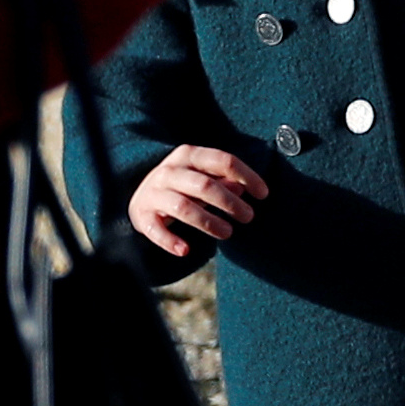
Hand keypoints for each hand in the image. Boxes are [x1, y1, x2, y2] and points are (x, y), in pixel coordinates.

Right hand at [126, 143, 272, 254]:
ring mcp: (154, 192)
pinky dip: (170, 241)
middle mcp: (169, 171)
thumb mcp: (203, 178)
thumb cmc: (182, 187)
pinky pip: (156, 229)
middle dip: (230, 202)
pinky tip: (185, 251)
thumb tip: (242, 187)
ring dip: (209, 222)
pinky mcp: (142, 214)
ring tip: (228, 233)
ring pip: (184, 207)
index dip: (247, 176)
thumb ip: (223, 180)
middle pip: (205, 185)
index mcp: (188, 155)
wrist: (141, 197)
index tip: (263, 194)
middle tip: (248, 217)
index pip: (222, 160)